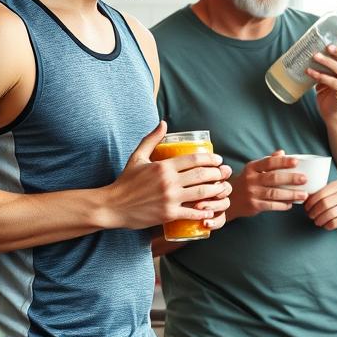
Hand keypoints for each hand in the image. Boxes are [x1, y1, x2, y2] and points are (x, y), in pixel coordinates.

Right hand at [108, 122, 232, 230]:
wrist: (112, 206)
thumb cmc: (126, 181)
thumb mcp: (137, 157)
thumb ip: (151, 139)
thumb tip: (164, 123)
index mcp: (163, 166)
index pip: (194, 159)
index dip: (211, 159)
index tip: (218, 160)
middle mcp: (169, 181)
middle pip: (202, 175)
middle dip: (217, 173)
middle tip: (224, 173)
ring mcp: (170, 198)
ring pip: (202, 193)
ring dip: (216, 190)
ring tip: (222, 188)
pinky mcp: (168, 214)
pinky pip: (192, 212)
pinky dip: (204, 212)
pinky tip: (211, 210)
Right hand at [227, 150, 307, 220]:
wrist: (229, 199)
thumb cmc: (246, 182)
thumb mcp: (253, 169)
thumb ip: (268, 161)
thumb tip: (282, 152)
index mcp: (252, 167)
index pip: (269, 162)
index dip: (283, 162)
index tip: (296, 162)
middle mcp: (251, 179)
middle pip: (274, 178)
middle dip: (291, 178)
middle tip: (304, 179)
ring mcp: (252, 193)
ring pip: (274, 193)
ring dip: (290, 194)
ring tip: (304, 195)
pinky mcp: (253, 205)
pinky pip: (271, 205)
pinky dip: (282, 205)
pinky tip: (291, 204)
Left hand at [305, 179, 336, 230]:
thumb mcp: (333, 192)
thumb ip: (320, 192)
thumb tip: (302, 198)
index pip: (321, 193)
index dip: (311, 202)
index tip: (306, 208)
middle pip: (325, 204)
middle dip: (314, 212)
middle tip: (310, 215)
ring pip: (330, 214)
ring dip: (320, 219)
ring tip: (316, 221)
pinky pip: (336, 222)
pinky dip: (327, 225)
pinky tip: (325, 225)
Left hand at [307, 35, 336, 117]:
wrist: (332, 109)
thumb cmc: (329, 86)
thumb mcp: (330, 70)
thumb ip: (328, 59)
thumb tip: (312, 43)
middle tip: (328, 47)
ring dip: (328, 62)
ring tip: (315, 56)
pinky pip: (333, 82)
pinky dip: (320, 76)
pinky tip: (310, 71)